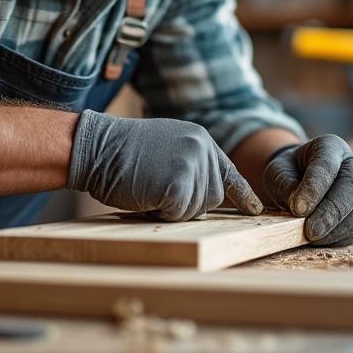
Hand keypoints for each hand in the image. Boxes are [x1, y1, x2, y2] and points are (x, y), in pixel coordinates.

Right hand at [67, 110, 262, 220]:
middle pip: (212, 197)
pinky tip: (145, 194)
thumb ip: (190, 164)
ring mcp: (191, 164)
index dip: (242, 194)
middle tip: (157, 187)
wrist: (97, 147)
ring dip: (172, 208)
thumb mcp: (166, 148)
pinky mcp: (178, 182)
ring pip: (196, 208)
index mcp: (200, 139)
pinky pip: (179, 213)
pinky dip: (161, 212)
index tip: (255, 210)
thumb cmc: (123, 154)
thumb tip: (208, 194)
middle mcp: (202, 148)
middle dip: (188, 203)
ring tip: (149, 186)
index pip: (228, 171)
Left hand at [262, 135, 352, 245]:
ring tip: (312, 238)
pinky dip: (343, 237)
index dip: (314, 187)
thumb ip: (285, 184)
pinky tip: (323, 240)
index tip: (298, 209)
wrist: (302, 179)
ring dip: (337, 228)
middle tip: (310, 231)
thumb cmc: (290, 173)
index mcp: (331, 146)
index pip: (327, 164)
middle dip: (331, 211)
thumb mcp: (278, 172)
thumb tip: (299, 207)